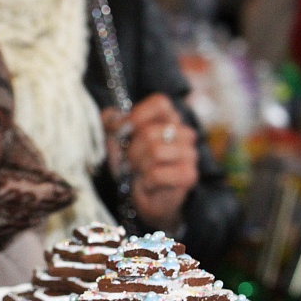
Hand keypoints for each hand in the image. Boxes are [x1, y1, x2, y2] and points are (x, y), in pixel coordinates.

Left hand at [103, 94, 197, 230]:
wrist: (139, 198)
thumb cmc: (129, 164)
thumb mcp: (114, 138)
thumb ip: (110, 121)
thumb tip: (112, 116)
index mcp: (169, 118)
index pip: (160, 103)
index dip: (137, 116)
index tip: (125, 131)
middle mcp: (184, 133)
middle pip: (150, 131)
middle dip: (131, 150)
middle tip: (131, 161)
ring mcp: (190, 154)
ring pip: (155, 151)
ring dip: (138, 166)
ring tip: (140, 172)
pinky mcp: (189, 175)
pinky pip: (157, 173)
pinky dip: (145, 181)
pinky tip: (148, 184)